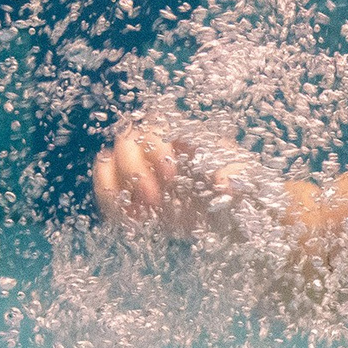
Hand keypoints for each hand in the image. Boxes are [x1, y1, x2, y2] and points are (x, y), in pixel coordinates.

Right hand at [92, 121, 247, 236]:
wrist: (227, 213)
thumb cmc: (234, 185)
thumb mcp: (242, 178)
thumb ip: (237, 175)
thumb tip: (224, 183)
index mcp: (178, 132)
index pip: (154, 126)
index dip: (156, 149)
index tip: (170, 178)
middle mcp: (151, 144)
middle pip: (125, 140)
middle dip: (135, 171)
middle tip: (154, 200)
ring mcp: (136, 167)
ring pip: (106, 161)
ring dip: (118, 188)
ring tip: (141, 214)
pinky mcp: (127, 191)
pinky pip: (105, 189)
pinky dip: (112, 204)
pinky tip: (134, 221)